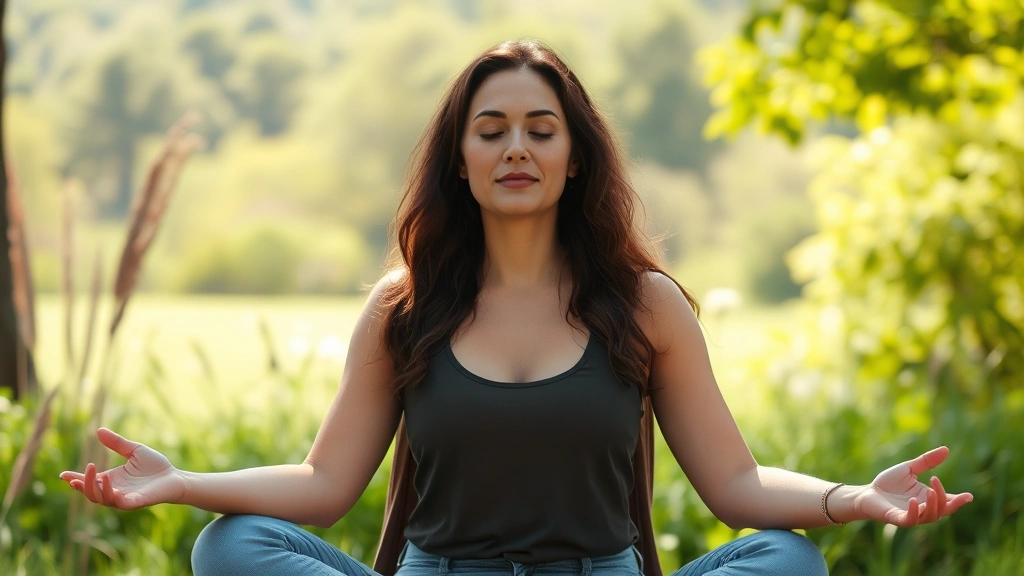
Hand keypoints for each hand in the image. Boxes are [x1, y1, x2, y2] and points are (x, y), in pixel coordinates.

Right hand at [59, 428, 186, 509]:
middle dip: (83, 484)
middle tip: (82, 473)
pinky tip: (109, 483)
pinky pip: (119, 502)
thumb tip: (99, 430)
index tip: (63, 475)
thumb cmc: (155, 466)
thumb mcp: (134, 450)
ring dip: (95, 489)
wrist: (175, 477)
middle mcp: (114, 491)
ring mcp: (124, 498)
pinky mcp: (136, 502)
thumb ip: (117, 443)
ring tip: (97, 474)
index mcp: (111, 480)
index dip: (75, 479)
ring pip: (101, 499)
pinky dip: (111, 494)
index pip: (89, 482)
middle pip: (91, 493)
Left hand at [854, 446, 972, 526]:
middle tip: (936, 482)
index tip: (969, 496)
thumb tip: (947, 449)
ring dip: (933, 505)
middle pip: (943, 510)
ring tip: (930, 490)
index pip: (948, 502)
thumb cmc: (888, 483)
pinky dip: (915, 512)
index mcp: (927, 498)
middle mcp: (923, 509)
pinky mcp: (897, 519)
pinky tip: (914, 501)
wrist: (867, 492)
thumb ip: (927, 461)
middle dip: (946, 500)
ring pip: (930, 517)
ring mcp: (911, 515)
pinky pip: (910, 520)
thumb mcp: (909, 469)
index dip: (959, 501)